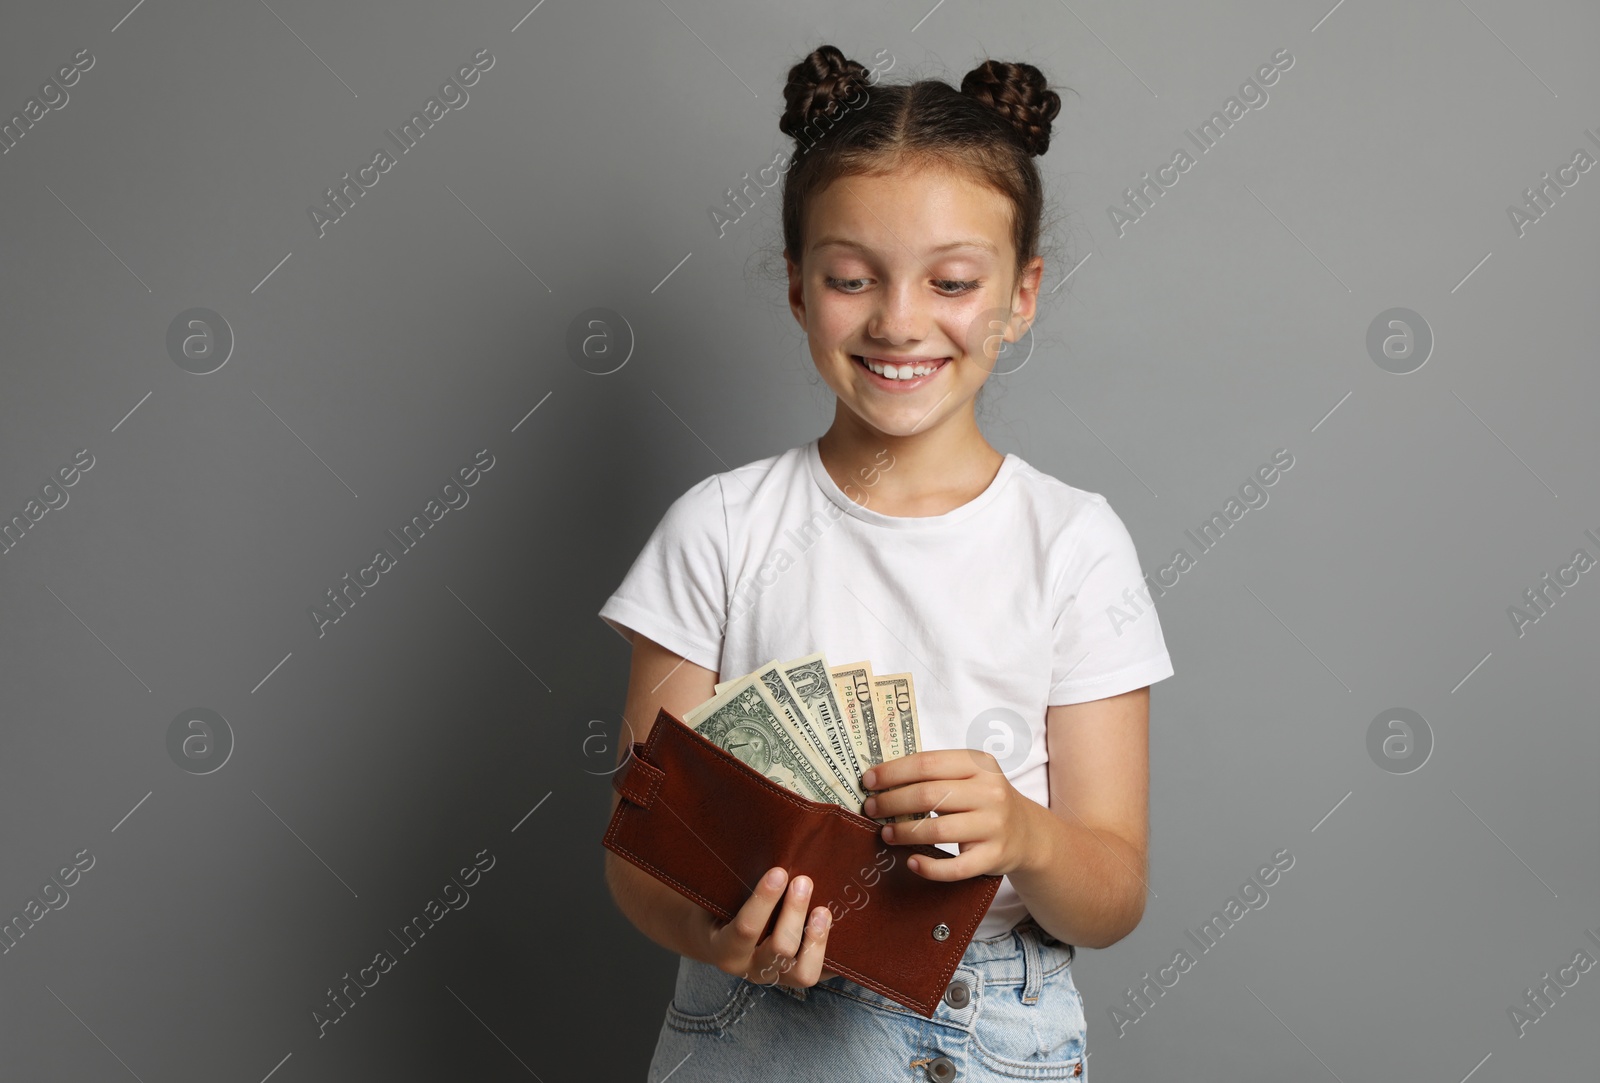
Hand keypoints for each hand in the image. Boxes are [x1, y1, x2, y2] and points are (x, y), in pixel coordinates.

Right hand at [697, 867, 839, 987]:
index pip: (746, 929)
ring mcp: (776, 977)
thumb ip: (738, 886)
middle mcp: (750, 969)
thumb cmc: (721, 909)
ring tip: (823, 910)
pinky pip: (822, 974)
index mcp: (724, 949)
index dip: (764, 901)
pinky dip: (834, 957)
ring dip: (817, 939)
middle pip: (780, 949)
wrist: (717, 938)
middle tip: (804, 881)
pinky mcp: (796, 979)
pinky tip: (842, 934)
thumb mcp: (720, 899)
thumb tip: (776, 857)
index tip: (778, 872)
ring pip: (804, 973)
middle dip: (795, 913)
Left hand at [861, 750, 1040, 880]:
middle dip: (891, 802)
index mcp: (980, 764)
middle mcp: (990, 792)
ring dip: (903, 833)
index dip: (892, 773)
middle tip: (871, 808)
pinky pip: (954, 867)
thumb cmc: (985, 801)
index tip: (869, 781)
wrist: (1027, 833)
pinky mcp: (993, 857)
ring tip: (886, 833)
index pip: (927, 763)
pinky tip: (911, 861)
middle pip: (928, 796)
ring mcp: (994, 826)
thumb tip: (881, 780)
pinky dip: (929, 867)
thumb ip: (935, 774)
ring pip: (937, 830)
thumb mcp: (970, 776)